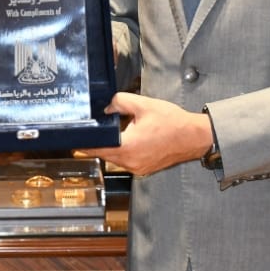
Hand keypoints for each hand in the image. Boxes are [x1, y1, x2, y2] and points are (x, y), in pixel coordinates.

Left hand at [81, 91, 213, 175]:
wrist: (195, 137)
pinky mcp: (144, 168)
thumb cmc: (172, 122)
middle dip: (97, 143)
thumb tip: (106, 107)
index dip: (84, 143)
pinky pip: (126, 161)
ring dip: (111, 147)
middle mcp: (130, 162)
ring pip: (115, 158)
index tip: (74, 138)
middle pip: (104, 154)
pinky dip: (123, 151)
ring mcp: (138, 168)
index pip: (97, 148)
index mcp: (127, 147)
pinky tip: (126, 139)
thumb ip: (120, 102)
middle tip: (90, 132)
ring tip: (110, 132)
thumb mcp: (144, 105)